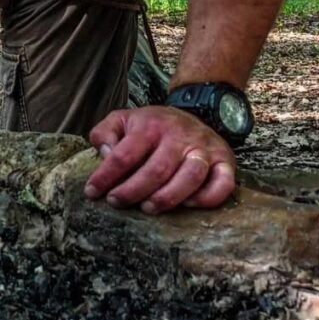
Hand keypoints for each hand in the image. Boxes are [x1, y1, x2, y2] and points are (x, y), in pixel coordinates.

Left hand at [84, 106, 235, 213]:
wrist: (193, 111)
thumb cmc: (152, 124)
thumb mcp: (122, 119)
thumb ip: (105, 133)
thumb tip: (104, 155)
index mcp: (150, 125)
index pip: (124, 154)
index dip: (106, 176)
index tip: (92, 192)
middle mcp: (179, 136)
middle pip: (156, 170)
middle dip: (133, 191)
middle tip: (117, 202)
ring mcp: (204, 148)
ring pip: (190, 177)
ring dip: (167, 198)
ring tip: (147, 208)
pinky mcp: (226, 161)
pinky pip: (223, 184)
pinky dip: (206, 199)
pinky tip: (187, 205)